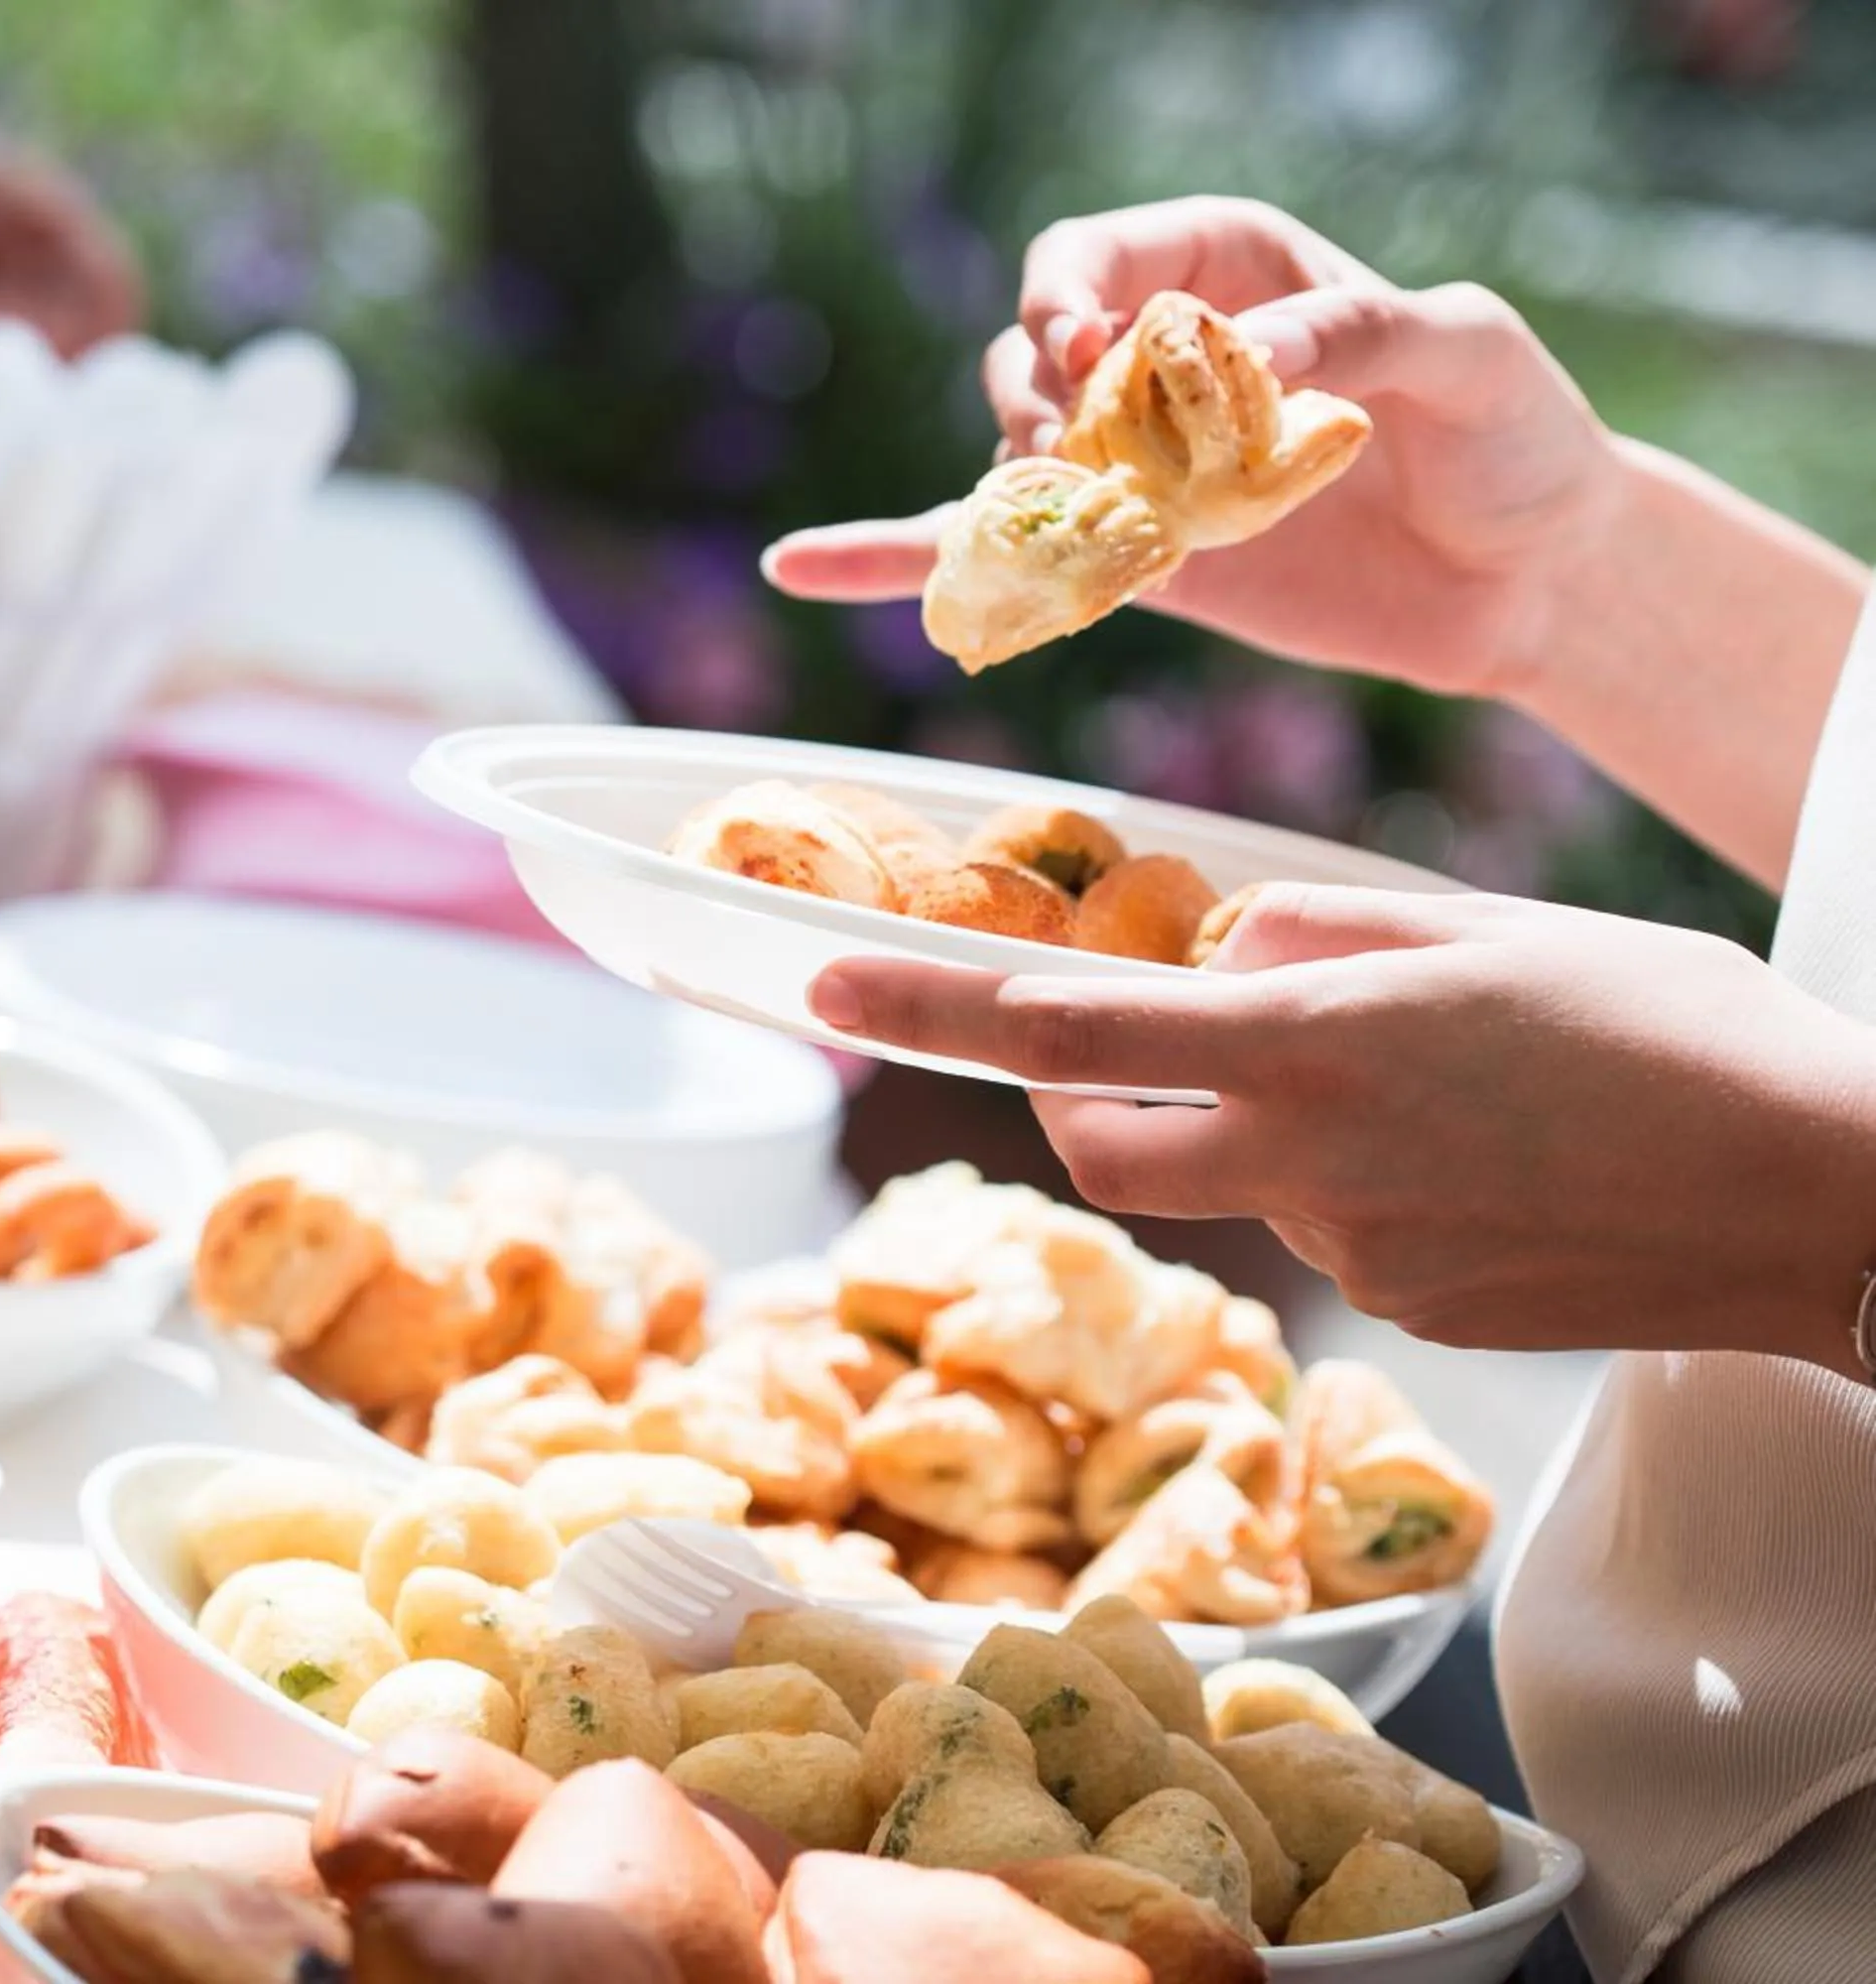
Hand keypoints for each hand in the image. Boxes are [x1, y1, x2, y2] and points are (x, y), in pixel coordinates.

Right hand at [765, 197, 1621, 700]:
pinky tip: (800, 565)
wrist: (1528, 577)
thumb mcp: (1467, 353)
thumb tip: (1249, 360)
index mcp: (1228, 270)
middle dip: (1040, 405)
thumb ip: (1360, 333)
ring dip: (1026, 494)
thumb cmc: (1515, 435)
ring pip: (1008, 457)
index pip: (1096, 259)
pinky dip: (891, 560)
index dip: (1069, 300)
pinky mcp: (1124, 559)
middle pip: (1025, 359)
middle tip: (1104, 461)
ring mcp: (1131, 463)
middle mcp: (1159, 359)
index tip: (1095, 354)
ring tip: (1111, 530)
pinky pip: (988, 555)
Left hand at [806, 887, 1875, 1371]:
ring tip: (1444, 1085)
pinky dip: (1366, 1184)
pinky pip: (1337, 1232)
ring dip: (1272, 1127)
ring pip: (1241, 1180)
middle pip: (1105, 1140)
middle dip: (1087, 1090)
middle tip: (1153, 1035)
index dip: (923, 1011)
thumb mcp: (1486, 935)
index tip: (820, 988)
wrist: (1826, 1198)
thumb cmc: (1676, 1035)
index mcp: (1311, 1051)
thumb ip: (1320, 939)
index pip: (1061, 1030)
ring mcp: (1355, 1259)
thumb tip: (1223, 951)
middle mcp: (1305, 1168)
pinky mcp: (1414, 1317)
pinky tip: (1493, 1158)